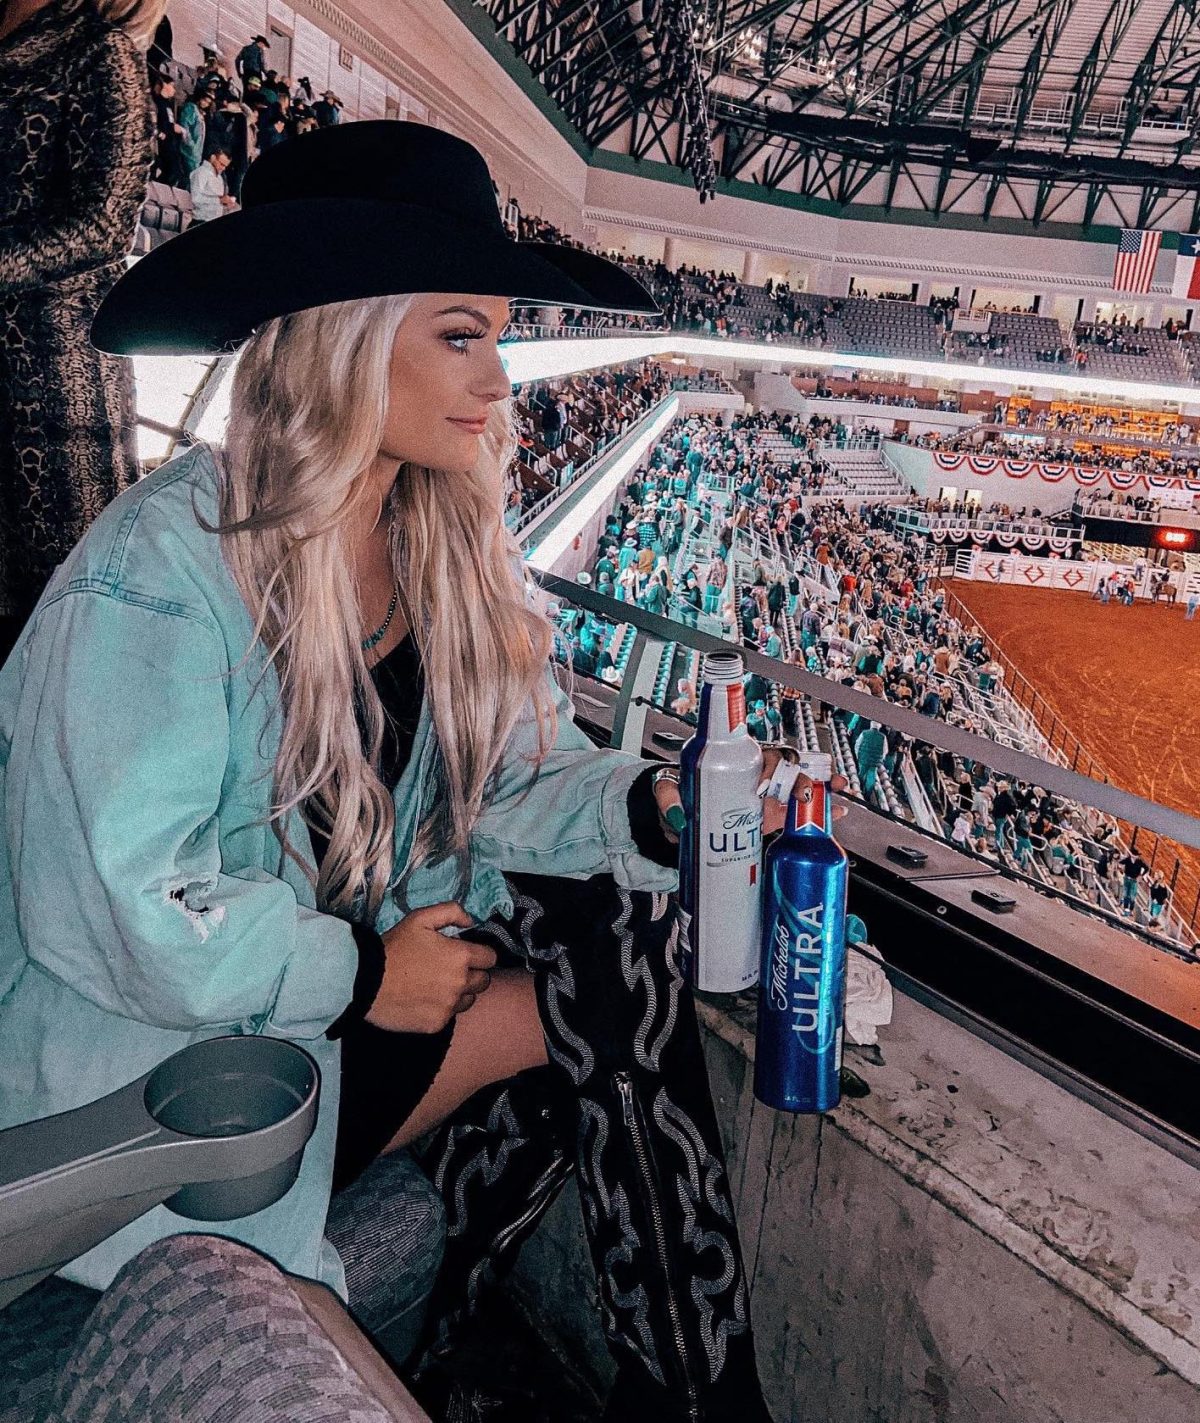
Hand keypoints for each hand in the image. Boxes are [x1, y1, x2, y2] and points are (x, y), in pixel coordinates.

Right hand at [366, 902, 495, 1032]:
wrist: (365, 981)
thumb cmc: (394, 947)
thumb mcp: (420, 918)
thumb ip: (451, 912)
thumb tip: (471, 922)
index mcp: (460, 957)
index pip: (491, 958)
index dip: (480, 954)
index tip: (467, 954)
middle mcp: (460, 983)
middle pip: (484, 981)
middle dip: (473, 974)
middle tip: (451, 969)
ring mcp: (449, 1006)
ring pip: (469, 1000)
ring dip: (460, 992)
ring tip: (438, 985)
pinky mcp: (437, 1024)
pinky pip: (450, 1016)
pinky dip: (442, 1008)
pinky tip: (424, 999)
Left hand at [652, 748, 848, 842]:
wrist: (676, 813)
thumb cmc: (676, 791)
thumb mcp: (668, 789)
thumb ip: (669, 799)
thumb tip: (679, 817)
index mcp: (737, 762)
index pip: (763, 756)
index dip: (773, 768)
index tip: (770, 786)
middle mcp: (754, 775)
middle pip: (787, 770)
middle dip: (804, 777)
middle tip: (810, 791)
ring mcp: (764, 796)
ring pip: (797, 788)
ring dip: (821, 789)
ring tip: (840, 794)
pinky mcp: (767, 817)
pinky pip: (796, 812)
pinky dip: (817, 811)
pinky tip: (836, 812)